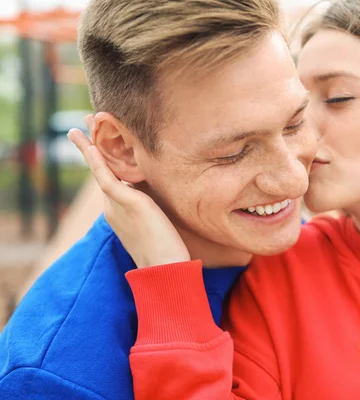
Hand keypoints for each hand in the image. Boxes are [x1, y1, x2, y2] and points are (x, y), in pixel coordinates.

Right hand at [67, 116, 189, 267]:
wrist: (166, 270)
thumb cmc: (166, 253)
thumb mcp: (157, 225)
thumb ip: (153, 210)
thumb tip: (160, 202)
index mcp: (120, 212)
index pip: (110, 180)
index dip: (103, 161)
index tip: (98, 146)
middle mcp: (114, 207)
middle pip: (101, 170)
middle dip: (91, 147)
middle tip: (81, 126)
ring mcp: (118, 205)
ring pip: (101, 169)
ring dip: (90, 147)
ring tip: (80, 127)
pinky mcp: (129, 202)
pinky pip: (107, 177)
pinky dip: (98, 161)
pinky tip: (91, 146)